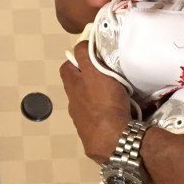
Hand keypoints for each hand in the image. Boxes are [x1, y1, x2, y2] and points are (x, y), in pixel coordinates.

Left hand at [59, 41, 131, 163]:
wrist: (114, 140)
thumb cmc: (105, 103)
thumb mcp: (95, 72)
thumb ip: (86, 56)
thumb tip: (81, 43)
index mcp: (73, 87)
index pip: (67, 67)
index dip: (77, 59)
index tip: (92, 56)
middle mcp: (73, 103)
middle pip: (76, 86)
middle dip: (87, 79)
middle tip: (105, 75)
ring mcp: (82, 121)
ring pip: (86, 103)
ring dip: (96, 98)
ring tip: (114, 95)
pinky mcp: (92, 134)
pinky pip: (96, 119)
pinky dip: (103, 114)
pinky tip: (115, 114)